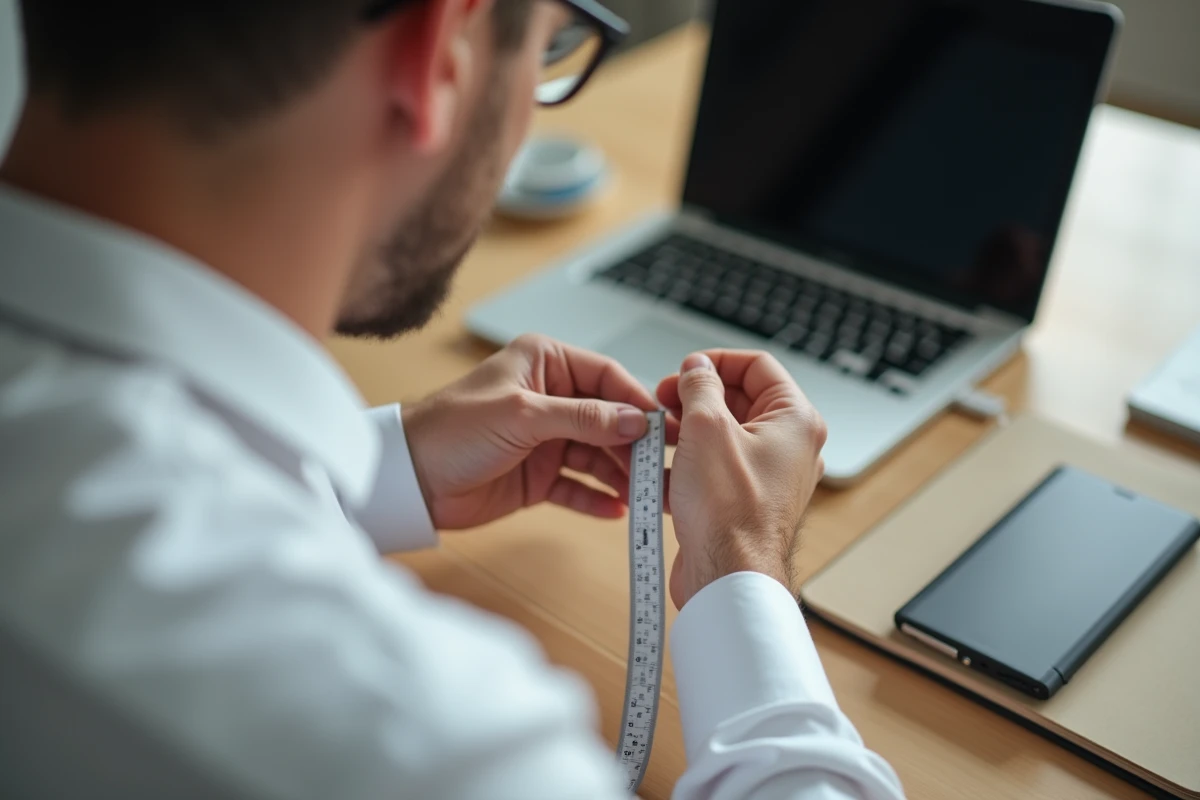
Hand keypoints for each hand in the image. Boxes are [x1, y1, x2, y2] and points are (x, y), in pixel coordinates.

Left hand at [401, 334, 676, 529]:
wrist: (408, 479)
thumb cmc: (451, 429)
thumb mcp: (522, 415)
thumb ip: (583, 417)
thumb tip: (636, 419)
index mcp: (544, 363)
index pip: (607, 376)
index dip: (637, 402)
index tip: (665, 428)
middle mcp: (550, 397)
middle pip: (609, 419)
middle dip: (635, 446)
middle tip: (662, 470)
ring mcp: (545, 438)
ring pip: (598, 456)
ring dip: (621, 476)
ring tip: (647, 498)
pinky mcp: (537, 476)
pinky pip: (577, 486)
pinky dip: (596, 498)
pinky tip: (617, 512)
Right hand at [656, 351, 826, 608]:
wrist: (728, 576)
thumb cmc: (730, 511)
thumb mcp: (706, 426)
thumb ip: (700, 386)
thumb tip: (698, 368)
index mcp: (794, 420)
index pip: (757, 366)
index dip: (715, 362)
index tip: (684, 372)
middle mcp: (789, 447)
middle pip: (739, 400)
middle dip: (695, 397)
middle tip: (663, 402)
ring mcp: (768, 476)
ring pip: (723, 436)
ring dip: (686, 430)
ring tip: (656, 435)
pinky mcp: (745, 502)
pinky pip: (715, 469)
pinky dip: (687, 464)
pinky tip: (658, 470)